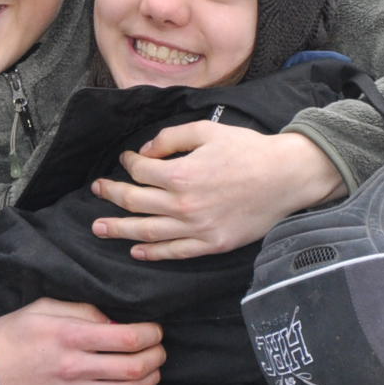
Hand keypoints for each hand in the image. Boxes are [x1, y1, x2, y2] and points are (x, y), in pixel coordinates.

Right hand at [0, 298, 164, 384]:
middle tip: (160, 349)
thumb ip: (83, 311)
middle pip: (134, 368)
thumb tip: (114, 322)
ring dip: (148, 380)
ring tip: (152, 369)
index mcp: (70, 336)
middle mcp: (74, 367)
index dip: (151, 334)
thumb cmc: (13, 335)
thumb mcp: (44, 307)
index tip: (155, 330)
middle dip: (157, 357)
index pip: (128, 338)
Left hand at [90, 125, 343, 260]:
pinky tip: (136, 251)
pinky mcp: (212, 245)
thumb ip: (171, 137)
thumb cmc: (249, 150)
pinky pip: (174, 252)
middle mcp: (183, 204)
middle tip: (97, 190)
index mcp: (181, 174)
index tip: (126, 159)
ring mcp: (197, 229)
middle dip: (111, 195)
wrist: (286, 177)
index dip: (128, 163)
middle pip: (135, 203)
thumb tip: (145, 151)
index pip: (140, 171)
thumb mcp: (207, 130)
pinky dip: (152, 253)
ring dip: (119, 230)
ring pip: (147, 232)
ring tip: (99, 228)